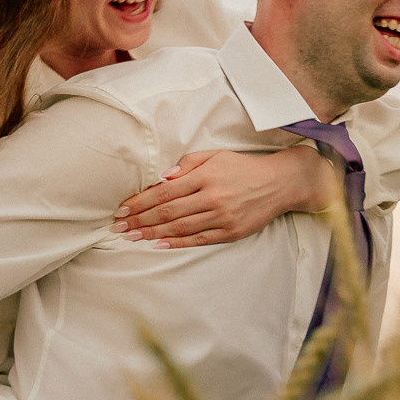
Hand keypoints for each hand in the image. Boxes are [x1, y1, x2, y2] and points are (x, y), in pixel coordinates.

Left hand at [112, 145, 335, 247]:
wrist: (279, 183)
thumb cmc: (242, 167)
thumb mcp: (215, 156)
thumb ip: (188, 163)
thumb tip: (163, 177)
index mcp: (205, 176)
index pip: (165, 192)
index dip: (141, 201)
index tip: (123, 208)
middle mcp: (211, 197)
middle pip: (168, 212)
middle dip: (140, 220)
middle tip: (119, 227)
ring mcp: (221, 217)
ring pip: (179, 228)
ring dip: (152, 233)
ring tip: (132, 237)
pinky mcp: (230, 232)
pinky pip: (198, 239)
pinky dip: (176, 242)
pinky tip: (158, 244)